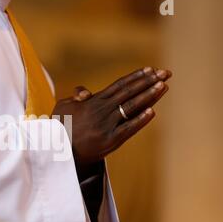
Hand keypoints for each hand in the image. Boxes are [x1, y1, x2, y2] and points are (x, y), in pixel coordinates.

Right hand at [52, 67, 171, 179]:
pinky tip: (152, 111)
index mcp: (93, 101)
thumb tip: (86, 92)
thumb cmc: (60, 127)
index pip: (119, 85)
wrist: (57, 152)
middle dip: (148, 81)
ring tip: (163, 85)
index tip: (150, 69)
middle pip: (129, 93)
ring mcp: (107, 125)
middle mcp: (102, 111)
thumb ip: (76, 96)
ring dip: (149, 96)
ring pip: (131, 107)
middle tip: (165, 72)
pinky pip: (128, 128)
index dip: (136, 77)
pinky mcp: (110, 140)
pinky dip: (140, 120)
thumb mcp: (63, 107)